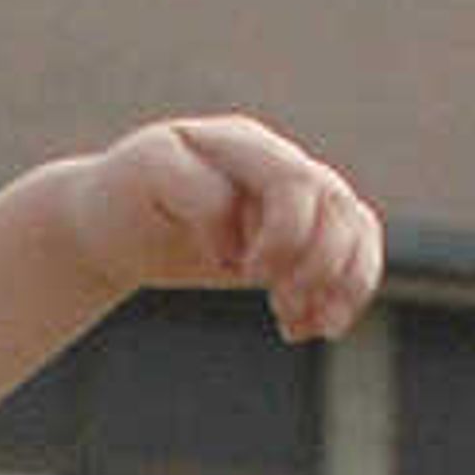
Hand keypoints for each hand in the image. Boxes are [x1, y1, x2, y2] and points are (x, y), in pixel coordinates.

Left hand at [63, 118, 381, 343]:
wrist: (118, 216)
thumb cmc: (128, 194)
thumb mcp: (146, 176)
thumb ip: (197, 191)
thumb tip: (239, 236)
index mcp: (245, 146)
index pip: (296, 186)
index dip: (283, 237)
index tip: (239, 271)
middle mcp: (280, 166)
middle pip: (336, 208)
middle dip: (317, 266)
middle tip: (280, 304)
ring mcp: (297, 198)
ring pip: (355, 231)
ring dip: (339, 285)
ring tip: (297, 324)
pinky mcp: (301, 234)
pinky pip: (354, 254)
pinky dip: (343, 295)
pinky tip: (307, 328)